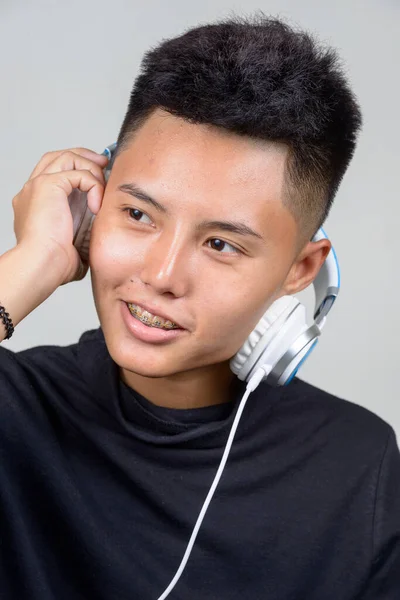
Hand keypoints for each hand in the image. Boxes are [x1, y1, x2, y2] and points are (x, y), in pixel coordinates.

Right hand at [12, 148, 107, 284]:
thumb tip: (98, 236)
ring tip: (103, 186)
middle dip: (84, 156)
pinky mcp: (48, 185)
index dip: (77, 168)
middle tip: (104, 163)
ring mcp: (38, 185)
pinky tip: (97, 207)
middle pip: (58, 157)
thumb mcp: (73, 244)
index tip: (97, 175)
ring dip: (91, 168)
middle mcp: (32, 190)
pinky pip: (78, 173)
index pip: (54, 172)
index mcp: (36, 202)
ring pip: (68, 157)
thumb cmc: (55, 264)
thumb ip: (82, 233)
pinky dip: (93, 186)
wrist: (42, 265)